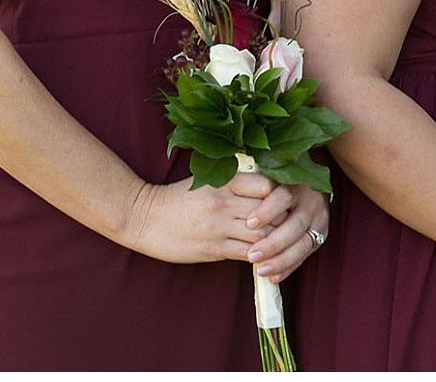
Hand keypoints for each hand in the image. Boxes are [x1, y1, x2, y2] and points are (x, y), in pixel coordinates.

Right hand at [119, 174, 299, 265]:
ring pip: (261, 235)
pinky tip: (264, 256)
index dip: (280, 194)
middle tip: (290, 222)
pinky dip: (259, 256)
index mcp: (226, 181)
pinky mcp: (213, 249)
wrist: (145, 217)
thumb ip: (236, 182)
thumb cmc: (179, 197)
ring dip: (274, 239)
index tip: (285, 200)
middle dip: (283, 219)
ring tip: (280, 240)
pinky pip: (245, 254)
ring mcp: (219, 227)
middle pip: (269, 212)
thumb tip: (267, 186)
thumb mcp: (208, 180)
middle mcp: (225, 203)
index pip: (267, 186)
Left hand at [244, 177, 329, 280]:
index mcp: (297, 183)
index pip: (284, 196)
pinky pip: (305, 254)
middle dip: (273, 243)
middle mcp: (311, 200)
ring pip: (303, 243)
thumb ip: (255, 185)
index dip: (268, 210)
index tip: (250, 223)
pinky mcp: (321, 234)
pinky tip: (274, 277)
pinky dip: (289, 267)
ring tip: (261, 270)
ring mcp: (319, 218)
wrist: (308, 186)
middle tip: (252, 255)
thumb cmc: (277, 184)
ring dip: (281, 259)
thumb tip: (227, 187)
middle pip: (295, 224)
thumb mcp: (269, 178)